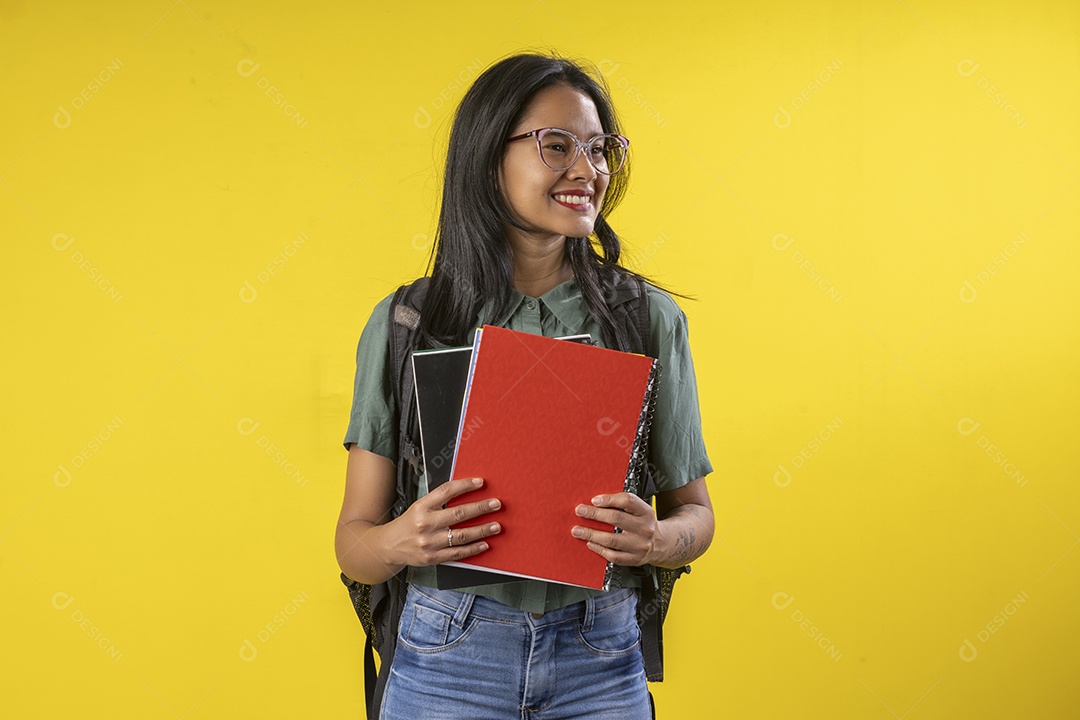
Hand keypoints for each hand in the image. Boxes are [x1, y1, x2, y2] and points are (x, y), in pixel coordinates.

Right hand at [385, 477, 501, 566]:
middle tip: (496, 504)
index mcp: (421, 506)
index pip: (446, 491)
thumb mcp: (419, 507)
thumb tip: (466, 493)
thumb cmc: (408, 524)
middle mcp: (425, 523)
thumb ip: (439, 501)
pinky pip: (458, 553)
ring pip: (461, 535)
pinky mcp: (432, 558)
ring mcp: (429, 542)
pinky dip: (473, 548)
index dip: (465, 485)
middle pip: (458, 514)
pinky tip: (484, 544)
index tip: (481, 482)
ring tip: (496, 526)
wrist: (389, 546)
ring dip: (482, 530)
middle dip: (481, 508)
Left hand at [571, 492, 658, 566]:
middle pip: (616, 519)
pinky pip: (613, 556)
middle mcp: (644, 528)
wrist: (660, 543)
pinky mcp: (634, 559)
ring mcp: (639, 545)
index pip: (628, 501)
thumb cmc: (643, 523)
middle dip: (594, 514)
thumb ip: (621, 505)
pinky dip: (599, 549)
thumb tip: (595, 502)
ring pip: (611, 540)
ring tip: (578, 530)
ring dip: (591, 534)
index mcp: (645, 512)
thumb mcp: (639, 510)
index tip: (594, 500)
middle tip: (580, 511)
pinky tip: (590, 543)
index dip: (609, 499)